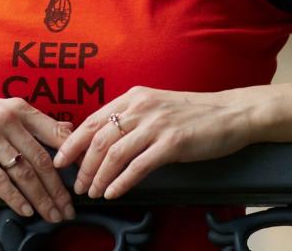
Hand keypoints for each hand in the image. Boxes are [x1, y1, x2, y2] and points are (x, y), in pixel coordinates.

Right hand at [0, 93, 75, 222]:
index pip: (55, 135)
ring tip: (52, 215)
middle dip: (59, 189)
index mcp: (18, 108)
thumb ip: (29, 121)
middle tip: (69, 208)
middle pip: (42, 160)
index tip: (83, 179)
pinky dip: (15, 198)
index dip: (73, 160)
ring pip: (24, 173)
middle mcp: (6, 119)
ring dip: (41, 198)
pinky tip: (26, 210)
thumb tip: (64, 131)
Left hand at [53, 86, 262, 199]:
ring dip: (99, 176)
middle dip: (82, 166)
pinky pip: (139, 166)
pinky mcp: (173, 143)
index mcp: (133, 97)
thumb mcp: (155, 106)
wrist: (231, 113)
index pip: (92, 120)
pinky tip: (114, 193)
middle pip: (99, 139)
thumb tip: (102, 139)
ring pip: (115, 154)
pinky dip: (121, 182)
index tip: (61, 161)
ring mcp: (156, 125)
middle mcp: (141, 108)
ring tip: (93, 192)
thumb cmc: (193, 114)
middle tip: (77, 184)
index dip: (72, 143)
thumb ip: (130, 117)